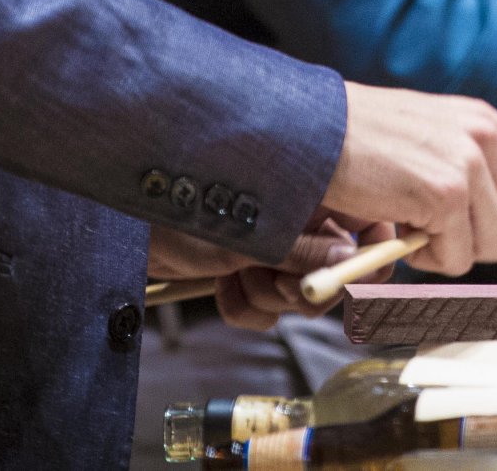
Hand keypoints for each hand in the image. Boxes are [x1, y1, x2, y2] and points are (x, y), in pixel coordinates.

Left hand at [146, 217, 378, 328]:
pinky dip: (245, 304)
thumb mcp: (257, 230)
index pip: (370, 227)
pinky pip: (268, 309)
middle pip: (337, 271)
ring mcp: (274, 246)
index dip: (368, 259)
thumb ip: (310, 250)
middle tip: (280, 281)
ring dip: (269, 296)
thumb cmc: (183, 204)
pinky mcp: (248, 271)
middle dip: (307, 286)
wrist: (126, 228)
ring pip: (300, 296)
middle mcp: (301, 216)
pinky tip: (225, 284)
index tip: (352, 281)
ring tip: (241, 274)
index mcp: (316, 188)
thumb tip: (354, 262)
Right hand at [323, 82, 496, 275]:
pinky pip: (458, 255)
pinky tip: (401, 231)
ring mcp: (468, 165)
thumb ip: (471, 160)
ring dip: (456, 253)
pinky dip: (430, 258)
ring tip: (418, 230)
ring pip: (496, 246)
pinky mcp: (445, 193)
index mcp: (486, 120)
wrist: (311, 132)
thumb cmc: (361, 140)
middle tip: (445, 235)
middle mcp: (485, 137)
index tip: (494, 223)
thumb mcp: (431, 132)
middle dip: (489, 242)